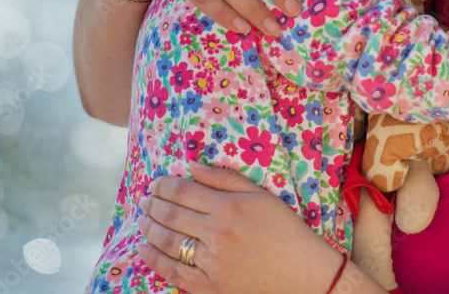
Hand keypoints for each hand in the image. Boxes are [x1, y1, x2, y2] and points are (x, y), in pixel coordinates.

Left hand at [136, 163, 352, 293]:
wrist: (306, 278)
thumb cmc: (287, 233)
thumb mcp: (262, 198)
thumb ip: (225, 179)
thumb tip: (193, 166)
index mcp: (229, 207)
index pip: (183, 191)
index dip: (164, 185)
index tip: (155, 183)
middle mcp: (217, 233)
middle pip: (171, 215)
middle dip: (152, 204)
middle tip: (144, 199)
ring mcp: (211, 263)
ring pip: (168, 241)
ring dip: (149, 228)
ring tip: (142, 219)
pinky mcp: (210, 288)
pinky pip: (173, 272)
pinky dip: (153, 258)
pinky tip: (142, 248)